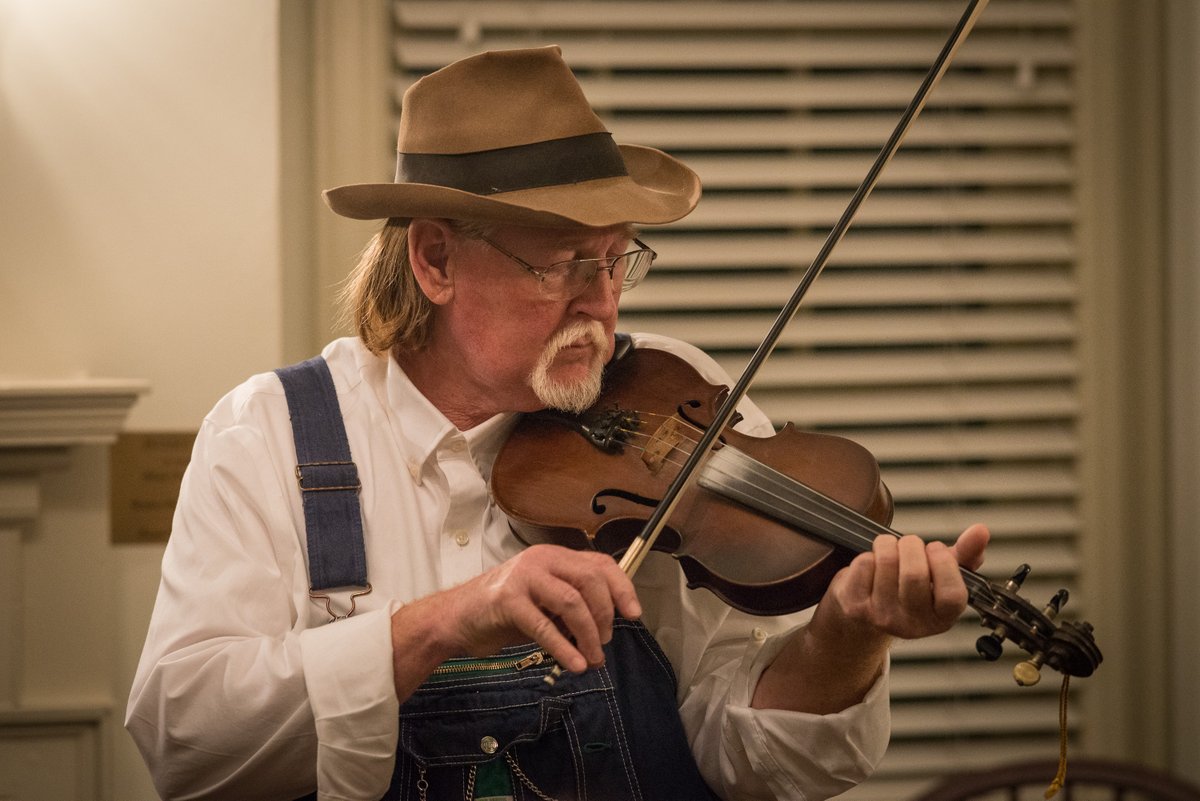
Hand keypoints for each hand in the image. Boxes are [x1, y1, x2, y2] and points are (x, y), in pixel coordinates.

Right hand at [396, 544, 640, 687]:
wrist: (457, 618)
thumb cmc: (504, 612)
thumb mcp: (545, 601)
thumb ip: (572, 603)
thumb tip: (607, 624)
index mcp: (555, 557)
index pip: (600, 564)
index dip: (622, 588)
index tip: (634, 615)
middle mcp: (542, 560)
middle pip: (590, 580)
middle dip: (605, 615)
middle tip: (605, 642)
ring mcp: (524, 578)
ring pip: (572, 602)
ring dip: (588, 635)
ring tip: (591, 659)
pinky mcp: (507, 601)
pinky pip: (544, 626)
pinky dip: (564, 648)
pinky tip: (574, 665)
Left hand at [817, 523, 989, 640]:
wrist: (862, 615)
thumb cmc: (907, 590)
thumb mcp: (941, 576)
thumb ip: (965, 555)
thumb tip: (981, 531)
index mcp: (941, 618)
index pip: (953, 595)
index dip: (944, 564)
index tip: (936, 550)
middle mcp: (913, 623)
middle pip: (915, 574)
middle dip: (912, 546)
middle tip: (909, 545)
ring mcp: (882, 617)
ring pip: (887, 562)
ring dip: (888, 544)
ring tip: (890, 550)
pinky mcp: (856, 607)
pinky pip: (864, 564)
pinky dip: (868, 554)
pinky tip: (871, 566)